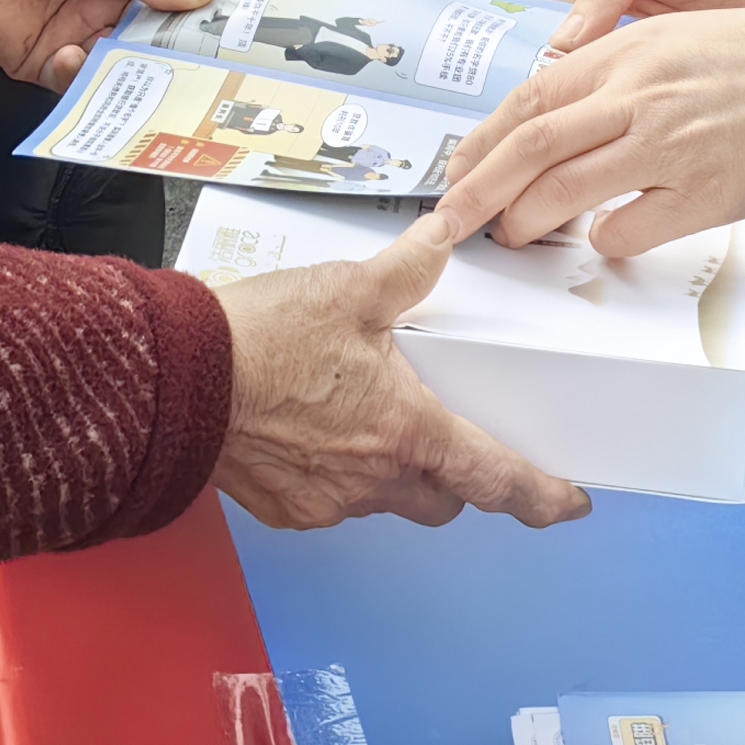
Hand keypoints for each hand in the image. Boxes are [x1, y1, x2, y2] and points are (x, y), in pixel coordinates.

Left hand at [0, 0, 208, 88]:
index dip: (198, 10)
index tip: (230, 30)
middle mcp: (106, 1)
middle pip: (153, 36)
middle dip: (171, 51)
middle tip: (196, 65)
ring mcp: (75, 32)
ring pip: (119, 65)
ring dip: (130, 71)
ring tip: (137, 70)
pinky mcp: (42, 61)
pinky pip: (74, 83)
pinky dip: (80, 79)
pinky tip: (71, 57)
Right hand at [213, 212, 588, 528]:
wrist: (176, 382)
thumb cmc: (261, 339)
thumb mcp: (348, 289)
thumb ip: (410, 268)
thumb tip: (446, 234)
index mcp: (406, 430)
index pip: (495, 478)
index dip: (540, 496)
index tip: (567, 503)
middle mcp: (374, 479)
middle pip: (443, 498)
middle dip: (454, 475)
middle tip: (444, 434)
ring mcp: (328, 502)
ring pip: (387, 500)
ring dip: (391, 470)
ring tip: (363, 416)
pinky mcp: (286, 510)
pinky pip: (333, 502)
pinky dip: (338, 474)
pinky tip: (315, 430)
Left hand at [437, 7, 744, 257]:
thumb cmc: (741, 58)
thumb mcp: (661, 39)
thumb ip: (602, 71)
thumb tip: (543, 115)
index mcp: (622, 55)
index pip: (530, 99)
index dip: (482, 141)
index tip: (457, 170)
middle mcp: (636, 99)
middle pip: (532, 146)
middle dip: (478, 189)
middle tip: (451, 220)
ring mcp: (666, 148)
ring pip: (565, 190)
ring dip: (525, 220)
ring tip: (513, 234)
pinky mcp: (698, 194)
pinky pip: (627, 230)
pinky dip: (601, 240)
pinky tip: (600, 239)